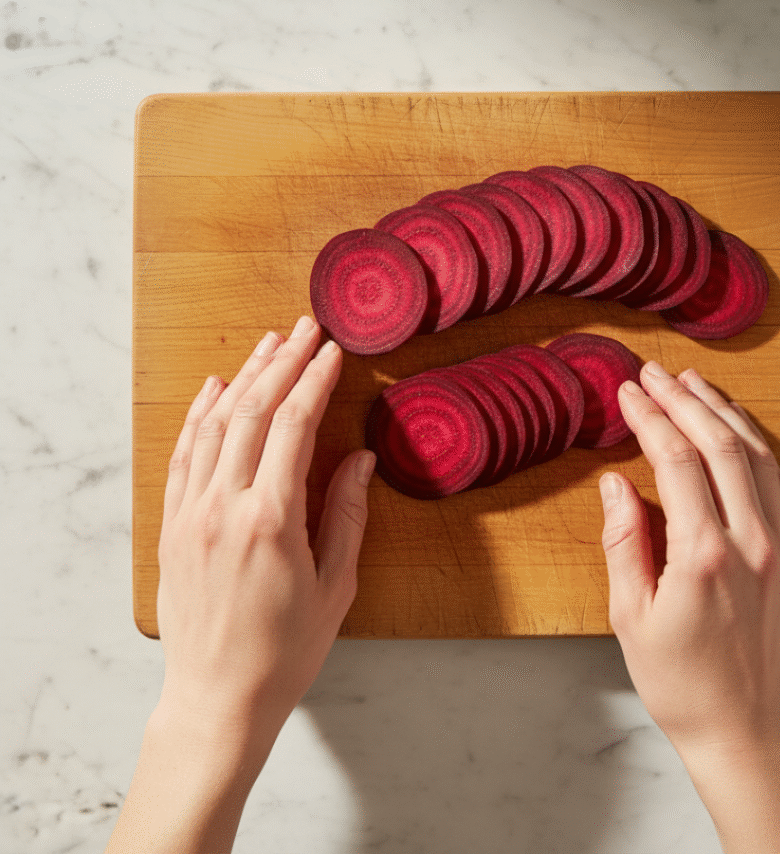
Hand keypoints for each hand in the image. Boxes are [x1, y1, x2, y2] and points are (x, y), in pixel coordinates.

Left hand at [156, 315, 374, 746]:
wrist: (217, 697)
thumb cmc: (285, 650)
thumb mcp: (335, 585)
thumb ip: (347, 515)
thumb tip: (359, 460)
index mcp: (271, 521)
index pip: (294, 427)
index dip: (314, 381)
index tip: (332, 350)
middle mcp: (225, 508)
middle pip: (254, 413)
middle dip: (283, 363)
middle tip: (305, 328)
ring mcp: (192, 514)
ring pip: (216, 426)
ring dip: (245, 378)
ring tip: (270, 344)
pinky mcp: (173, 526)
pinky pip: (184, 455)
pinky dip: (200, 416)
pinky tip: (217, 389)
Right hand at [599, 362, 779, 761]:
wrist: (743, 728)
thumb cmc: (681, 682)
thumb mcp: (630, 616)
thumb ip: (624, 541)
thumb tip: (615, 484)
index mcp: (703, 556)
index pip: (675, 460)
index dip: (650, 417)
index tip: (630, 392)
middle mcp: (749, 543)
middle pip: (719, 445)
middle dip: (684, 400)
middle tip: (656, 374)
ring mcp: (778, 547)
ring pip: (756, 456)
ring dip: (723, 413)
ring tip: (695, 384)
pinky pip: (778, 483)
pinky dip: (755, 446)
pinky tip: (736, 430)